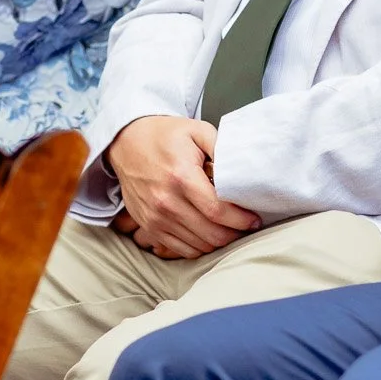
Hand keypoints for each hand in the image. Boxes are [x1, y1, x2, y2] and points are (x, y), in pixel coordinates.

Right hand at [105, 116, 259, 259]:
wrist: (126, 142)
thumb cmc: (164, 135)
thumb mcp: (197, 130)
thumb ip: (222, 148)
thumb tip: (242, 172)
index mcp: (181, 176)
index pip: (217, 211)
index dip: (241, 220)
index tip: (254, 219)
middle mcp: (166, 201)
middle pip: (211, 234)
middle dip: (234, 233)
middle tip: (245, 225)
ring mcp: (155, 217)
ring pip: (199, 246)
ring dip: (218, 241)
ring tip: (228, 228)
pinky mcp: (149, 226)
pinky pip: (182, 249)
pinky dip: (199, 246)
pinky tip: (208, 233)